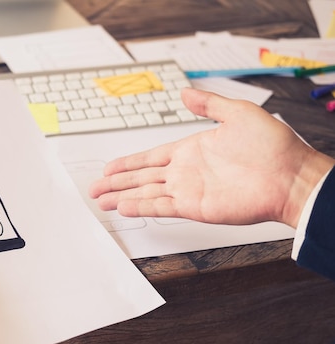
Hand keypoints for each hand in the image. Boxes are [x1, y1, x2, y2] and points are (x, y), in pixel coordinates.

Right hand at [89, 88, 334, 227]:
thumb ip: (209, 104)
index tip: (110, 166)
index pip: (150, 157)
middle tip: (95, 187)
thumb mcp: (237, 113)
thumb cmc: (271, 146)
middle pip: (141, 177)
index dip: (128, 162)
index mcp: (190, 149)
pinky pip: (161, 207)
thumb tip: (185, 92)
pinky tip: (123, 206)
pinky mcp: (194, 207)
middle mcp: (185, 172)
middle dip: (116, 182)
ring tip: (101, 200)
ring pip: (145, 193)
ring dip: (122, 196)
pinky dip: (141, 207)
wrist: (290, 176)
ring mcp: (188, 190)